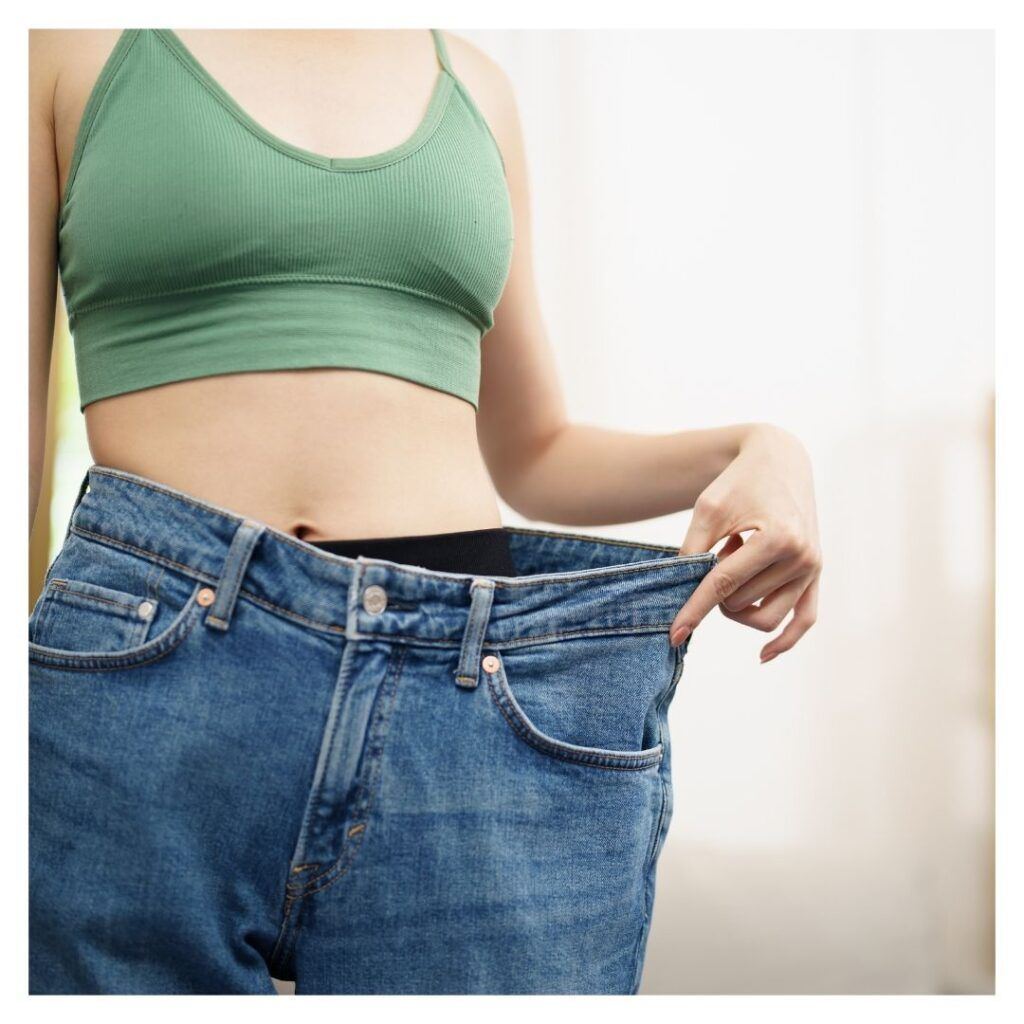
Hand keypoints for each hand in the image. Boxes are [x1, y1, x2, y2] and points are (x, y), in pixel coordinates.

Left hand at [669, 424, 821, 661]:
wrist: (779, 460)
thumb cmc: (739, 482)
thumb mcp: (708, 509)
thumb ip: (693, 551)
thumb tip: (683, 594)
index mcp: (777, 537)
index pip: (724, 585)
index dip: (694, 609)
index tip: (674, 634)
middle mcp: (802, 557)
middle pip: (742, 602)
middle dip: (717, 587)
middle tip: (720, 548)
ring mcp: (813, 568)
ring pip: (766, 618)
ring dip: (739, 601)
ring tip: (736, 562)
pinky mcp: (816, 575)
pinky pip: (805, 620)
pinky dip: (785, 641)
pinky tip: (762, 656)